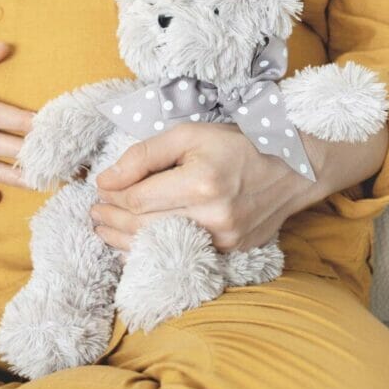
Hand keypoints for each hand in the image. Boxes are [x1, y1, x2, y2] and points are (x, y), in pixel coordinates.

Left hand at [91, 122, 388, 252]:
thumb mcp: (190, 133)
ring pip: (158, 248)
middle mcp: (212, 216)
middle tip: (93, 214)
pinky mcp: (230, 252)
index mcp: (201, 182)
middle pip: (142, 228)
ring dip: (123, 241)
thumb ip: (145, 154)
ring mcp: (223, 240)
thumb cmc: (239, 144)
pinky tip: (134, 244)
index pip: (137, 199)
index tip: (98, 191)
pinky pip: (180, 255)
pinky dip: (152, 251)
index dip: (111, 198)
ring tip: (104, 229)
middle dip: (110, 222)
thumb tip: (106, 181)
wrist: (295, 169)